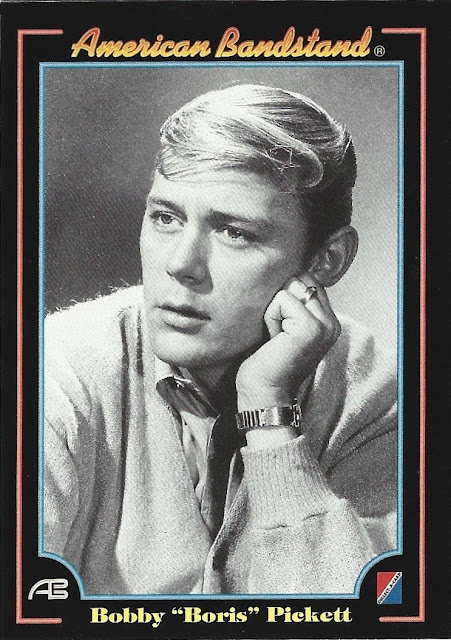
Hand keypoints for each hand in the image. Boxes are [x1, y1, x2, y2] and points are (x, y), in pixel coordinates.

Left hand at [236, 275, 340, 411]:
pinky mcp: (310, 327)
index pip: (308, 280)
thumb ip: (296, 304)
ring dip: (274, 310)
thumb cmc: (268, 361)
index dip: (286, 297)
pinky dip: (270, 317)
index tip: (282, 328)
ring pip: (291, 287)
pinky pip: (282, 299)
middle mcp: (332, 322)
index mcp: (329, 321)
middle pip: (301, 279)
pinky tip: (274, 339)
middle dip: (281, 301)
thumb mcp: (287, 327)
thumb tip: (288, 274)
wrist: (264, 393)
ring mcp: (324, 325)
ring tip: (276, 336)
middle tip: (278, 333)